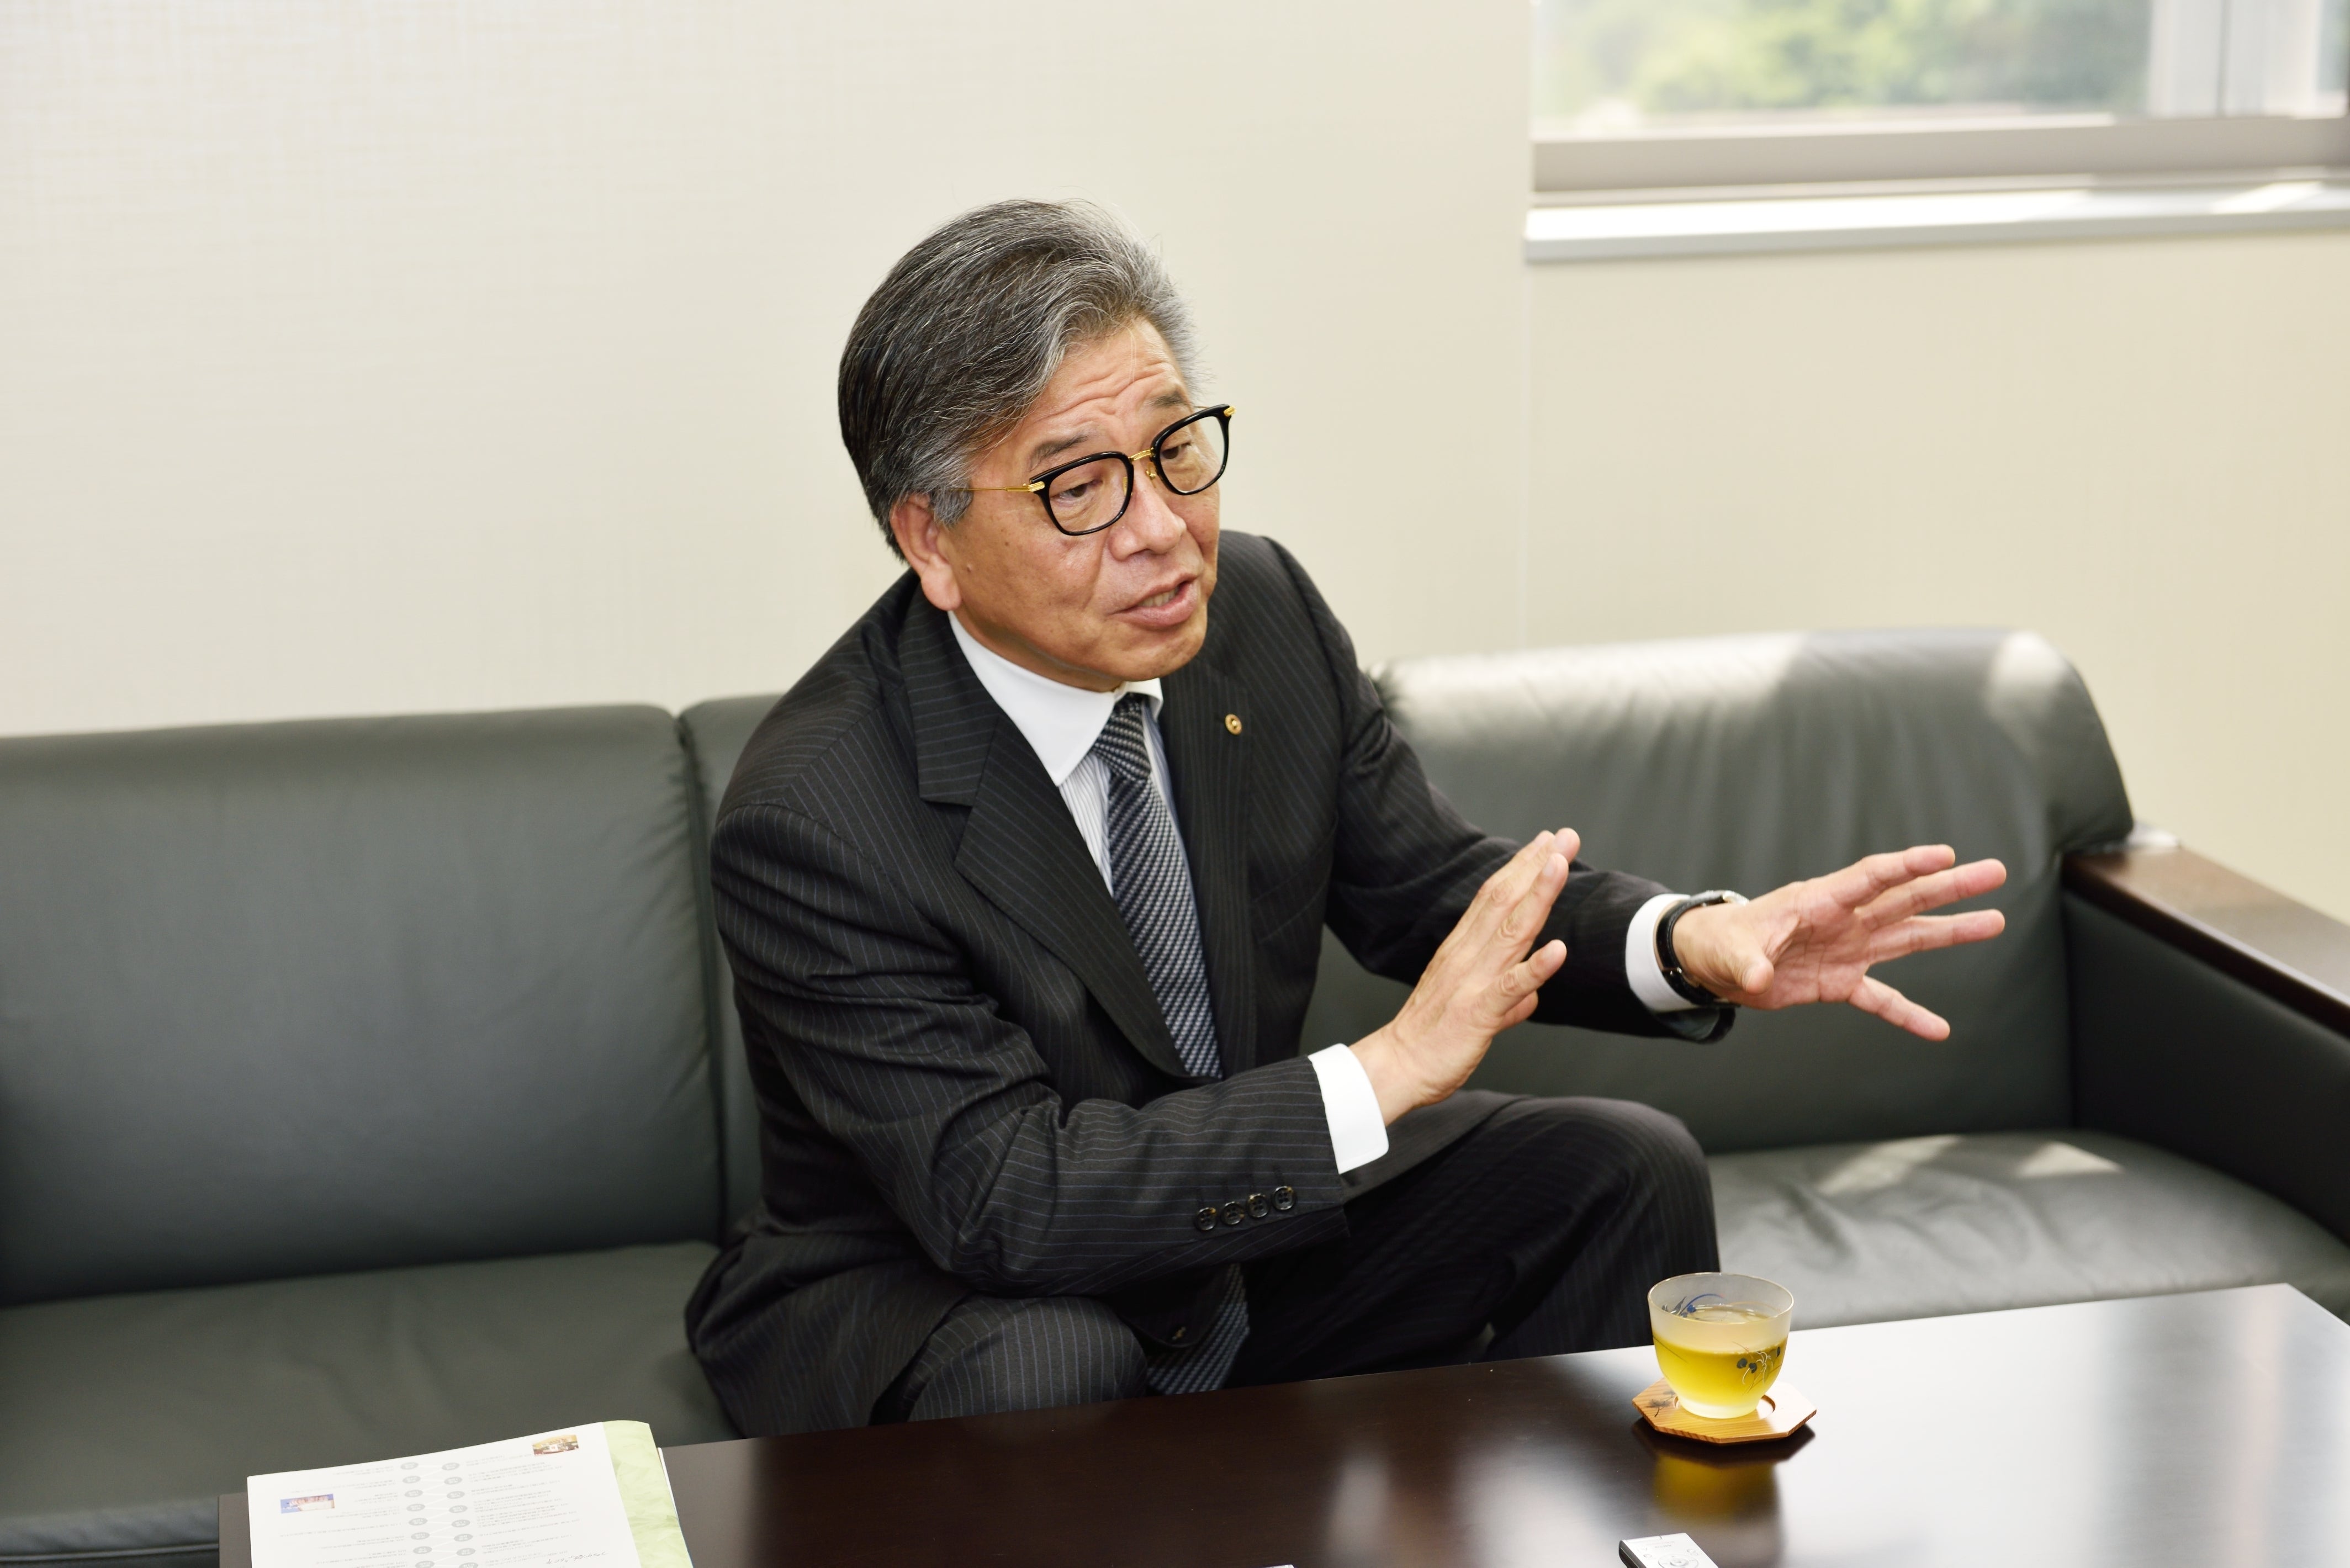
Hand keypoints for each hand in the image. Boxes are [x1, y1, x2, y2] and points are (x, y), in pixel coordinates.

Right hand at [1350, 830, 1577, 1124]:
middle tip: (1564, 836)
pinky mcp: (1478, 1013)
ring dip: (1538, 895)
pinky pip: (1511, 987)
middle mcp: (1467, 957)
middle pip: (1505, 901)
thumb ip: (1506, 1000)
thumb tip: (1529, 997)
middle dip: (1537, 866)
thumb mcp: (1472, 1010)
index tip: (1545, 842)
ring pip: (1511, 932)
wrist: (1398, 1068)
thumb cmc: (1432, 1038)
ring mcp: (1473, 982)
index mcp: (1462, 950)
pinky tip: (1559, 949)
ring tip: (1560, 864)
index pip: (1494, 898)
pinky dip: (1536, 968)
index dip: (1522, 867)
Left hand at [1669, 845, 2007, 1039]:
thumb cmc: (1724, 943)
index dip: (1907, 865)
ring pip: (1909, 938)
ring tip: (1994, 921)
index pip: (1871, 878)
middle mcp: (1844, 921)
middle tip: (1995, 872)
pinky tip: (1939, 1029)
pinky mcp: (1841, 981)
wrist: (1717, 963)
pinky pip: (1883, 999)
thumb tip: (1758, 980)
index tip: (1945, 855)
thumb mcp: (1732, 952)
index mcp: (1819, 902)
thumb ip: (1749, 964)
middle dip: (1950, 887)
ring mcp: (1848, 949)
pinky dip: (1909, 1014)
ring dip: (1951, 932)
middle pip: (1906, 899)